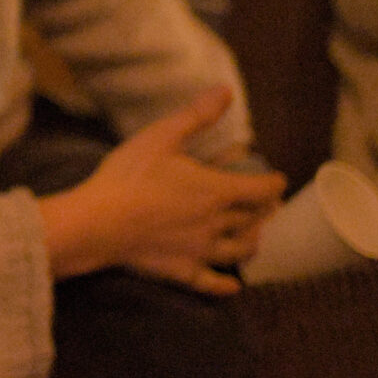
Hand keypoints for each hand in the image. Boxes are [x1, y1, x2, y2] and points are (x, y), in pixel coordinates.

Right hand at [34, 86, 285, 295]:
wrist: (100, 221)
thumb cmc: (130, 175)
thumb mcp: (162, 136)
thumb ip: (197, 116)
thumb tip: (227, 91)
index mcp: (217, 191)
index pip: (260, 189)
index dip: (273, 183)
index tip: (278, 179)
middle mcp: (218, 224)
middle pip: (254, 219)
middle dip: (265, 210)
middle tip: (269, 205)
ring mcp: (201, 251)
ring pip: (240, 251)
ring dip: (252, 242)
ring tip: (254, 236)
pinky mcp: (182, 271)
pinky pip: (212, 283)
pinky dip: (227, 285)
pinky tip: (234, 286)